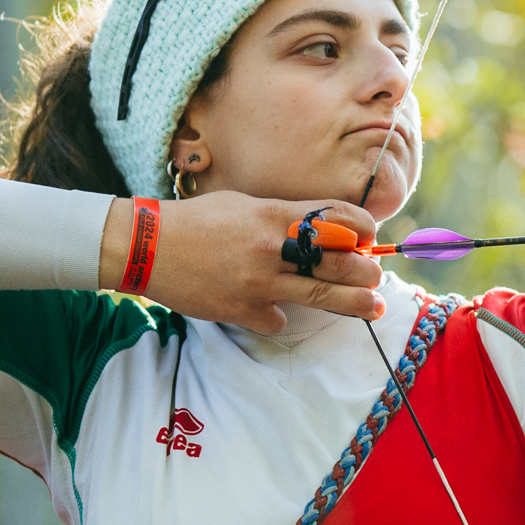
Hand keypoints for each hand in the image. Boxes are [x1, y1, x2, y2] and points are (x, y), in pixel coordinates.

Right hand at [100, 191, 385, 331]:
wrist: (148, 247)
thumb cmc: (199, 221)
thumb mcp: (245, 204)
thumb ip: (283, 217)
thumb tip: (323, 231)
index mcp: (274, 214)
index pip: (336, 219)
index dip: (361, 228)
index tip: (368, 237)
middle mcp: (272, 247)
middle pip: (338, 261)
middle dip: (366, 270)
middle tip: (376, 275)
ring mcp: (259, 281)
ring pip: (320, 296)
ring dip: (353, 302)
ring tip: (374, 306)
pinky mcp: (242, 310)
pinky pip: (277, 320)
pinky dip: (277, 316)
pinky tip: (269, 309)